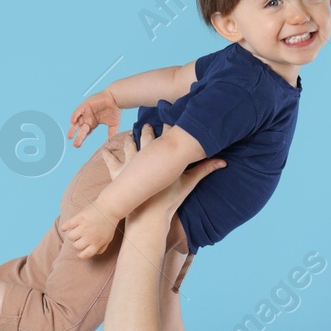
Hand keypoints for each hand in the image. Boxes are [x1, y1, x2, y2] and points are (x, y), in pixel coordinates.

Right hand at [59, 200, 118, 258]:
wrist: (109, 208)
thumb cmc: (109, 224)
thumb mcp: (108, 239)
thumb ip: (101, 248)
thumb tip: (94, 253)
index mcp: (97, 243)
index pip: (84, 255)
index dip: (81, 254)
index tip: (80, 251)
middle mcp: (90, 237)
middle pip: (76, 246)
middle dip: (77, 243)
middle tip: (80, 238)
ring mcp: (84, 227)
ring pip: (70, 236)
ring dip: (72, 234)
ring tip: (75, 230)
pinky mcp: (79, 218)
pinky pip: (66, 225)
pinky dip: (64, 227)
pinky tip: (65, 227)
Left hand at [67, 89, 120, 146]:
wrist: (116, 99)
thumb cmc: (115, 110)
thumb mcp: (113, 125)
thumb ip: (111, 133)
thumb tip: (111, 142)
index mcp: (93, 123)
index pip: (85, 133)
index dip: (81, 139)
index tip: (78, 145)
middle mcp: (88, 118)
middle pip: (80, 129)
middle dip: (77, 136)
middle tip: (75, 144)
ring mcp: (86, 112)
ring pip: (76, 121)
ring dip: (73, 128)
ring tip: (70, 136)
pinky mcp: (85, 105)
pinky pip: (78, 111)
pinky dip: (74, 116)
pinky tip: (72, 121)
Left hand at [103, 123, 225, 222]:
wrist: (148, 215)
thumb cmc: (169, 199)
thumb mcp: (190, 183)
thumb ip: (206, 169)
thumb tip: (224, 162)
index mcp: (162, 152)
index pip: (167, 133)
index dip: (169, 125)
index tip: (171, 116)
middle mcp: (145, 152)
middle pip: (147, 135)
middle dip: (149, 129)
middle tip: (150, 123)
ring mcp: (130, 161)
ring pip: (129, 144)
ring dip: (131, 139)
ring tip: (131, 134)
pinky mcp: (118, 173)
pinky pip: (111, 160)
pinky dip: (108, 154)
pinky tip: (105, 149)